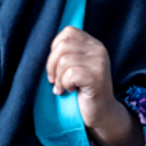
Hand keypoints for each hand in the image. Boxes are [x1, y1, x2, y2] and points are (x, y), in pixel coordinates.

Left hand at [46, 26, 142, 145]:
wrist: (100, 113)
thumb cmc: (82, 91)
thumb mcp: (75, 67)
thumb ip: (67, 54)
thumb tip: (45, 49)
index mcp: (93, 44)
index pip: (68, 32)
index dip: (55, 48)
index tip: (55, 66)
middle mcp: (98, 49)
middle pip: (62, 46)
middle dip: (52, 66)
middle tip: (54, 81)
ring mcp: (99, 62)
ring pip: (64, 60)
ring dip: (58, 78)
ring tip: (63, 88)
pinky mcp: (96, 77)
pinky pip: (70, 74)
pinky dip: (64, 84)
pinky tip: (69, 91)